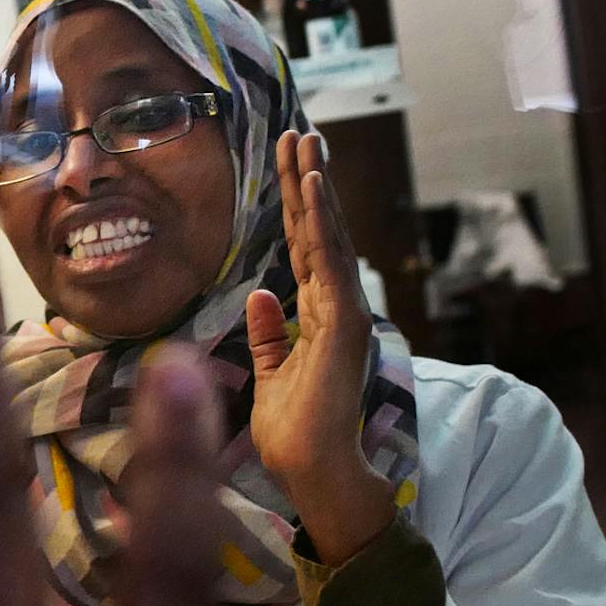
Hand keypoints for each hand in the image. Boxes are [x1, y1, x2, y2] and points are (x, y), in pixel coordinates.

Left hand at [246, 131, 393, 566]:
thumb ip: (268, 335)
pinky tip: (313, 191)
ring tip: (308, 143)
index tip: (289, 164)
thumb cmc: (294, 433)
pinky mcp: (344, 327)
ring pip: (329, 238)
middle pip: (319, 233)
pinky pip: (329, 266)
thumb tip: (261, 294)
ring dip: (316, 190)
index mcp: (316, 317)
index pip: (303, 249)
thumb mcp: (270, 373)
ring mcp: (343, 314)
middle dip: (308, 182)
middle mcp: (335, 308)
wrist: (313, 472)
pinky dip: (322, 227)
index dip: (295, 206)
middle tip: (301, 134)